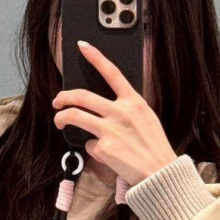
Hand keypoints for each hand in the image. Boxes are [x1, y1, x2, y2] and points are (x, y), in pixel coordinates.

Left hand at [52, 40, 177, 185]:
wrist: (160, 173)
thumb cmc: (154, 147)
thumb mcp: (146, 119)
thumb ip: (127, 109)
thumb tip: (104, 108)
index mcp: (134, 102)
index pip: (112, 73)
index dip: (96, 57)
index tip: (83, 46)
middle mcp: (121, 112)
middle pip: (82, 96)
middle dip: (64, 96)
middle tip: (58, 100)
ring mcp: (110, 129)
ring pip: (74, 116)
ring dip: (61, 117)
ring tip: (59, 121)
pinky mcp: (104, 148)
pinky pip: (89, 145)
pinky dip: (94, 150)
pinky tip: (106, 156)